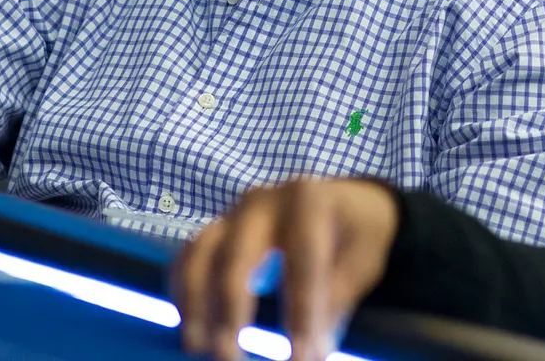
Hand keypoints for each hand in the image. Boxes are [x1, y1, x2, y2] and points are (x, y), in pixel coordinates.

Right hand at [173, 179, 398, 360]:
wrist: (342, 200)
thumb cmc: (355, 233)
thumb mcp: (362, 261)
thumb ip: (337, 299)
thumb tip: (315, 347)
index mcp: (308, 201)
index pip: (302, 262)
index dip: (300, 313)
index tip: (300, 358)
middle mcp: (264, 201)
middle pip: (237, 256)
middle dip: (231, 310)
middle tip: (229, 357)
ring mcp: (234, 212)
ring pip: (201, 253)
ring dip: (195, 303)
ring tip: (198, 346)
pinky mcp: (218, 227)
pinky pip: (188, 255)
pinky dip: (182, 290)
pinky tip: (188, 324)